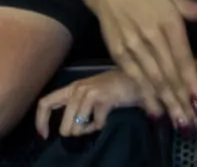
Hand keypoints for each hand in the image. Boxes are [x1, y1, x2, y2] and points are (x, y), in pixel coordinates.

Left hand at [35, 70, 150, 138]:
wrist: (139, 78)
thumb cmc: (115, 87)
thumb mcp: (90, 93)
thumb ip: (76, 105)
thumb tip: (66, 127)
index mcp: (72, 87)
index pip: (45, 103)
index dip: (41, 121)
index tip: (45, 135)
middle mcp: (78, 89)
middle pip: (64, 124)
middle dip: (74, 132)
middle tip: (84, 130)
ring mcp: (91, 93)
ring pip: (78, 127)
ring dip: (88, 129)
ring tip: (97, 122)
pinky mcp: (104, 99)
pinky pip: (96, 124)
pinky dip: (101, 125)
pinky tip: (107, 118)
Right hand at [87, 0, 196, 124]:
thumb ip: (190, 6)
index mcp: (167, 22)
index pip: (181, 56)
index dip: (190, 78)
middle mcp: (149, 36)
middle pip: (167, 72)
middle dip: (178, 97)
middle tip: (188, 118)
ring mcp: (131, 46)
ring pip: (150, 78)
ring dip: (163, 100)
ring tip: (174, 117)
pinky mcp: (117, 51)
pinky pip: (133, 76)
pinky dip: (143, 93)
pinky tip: (152, 106)